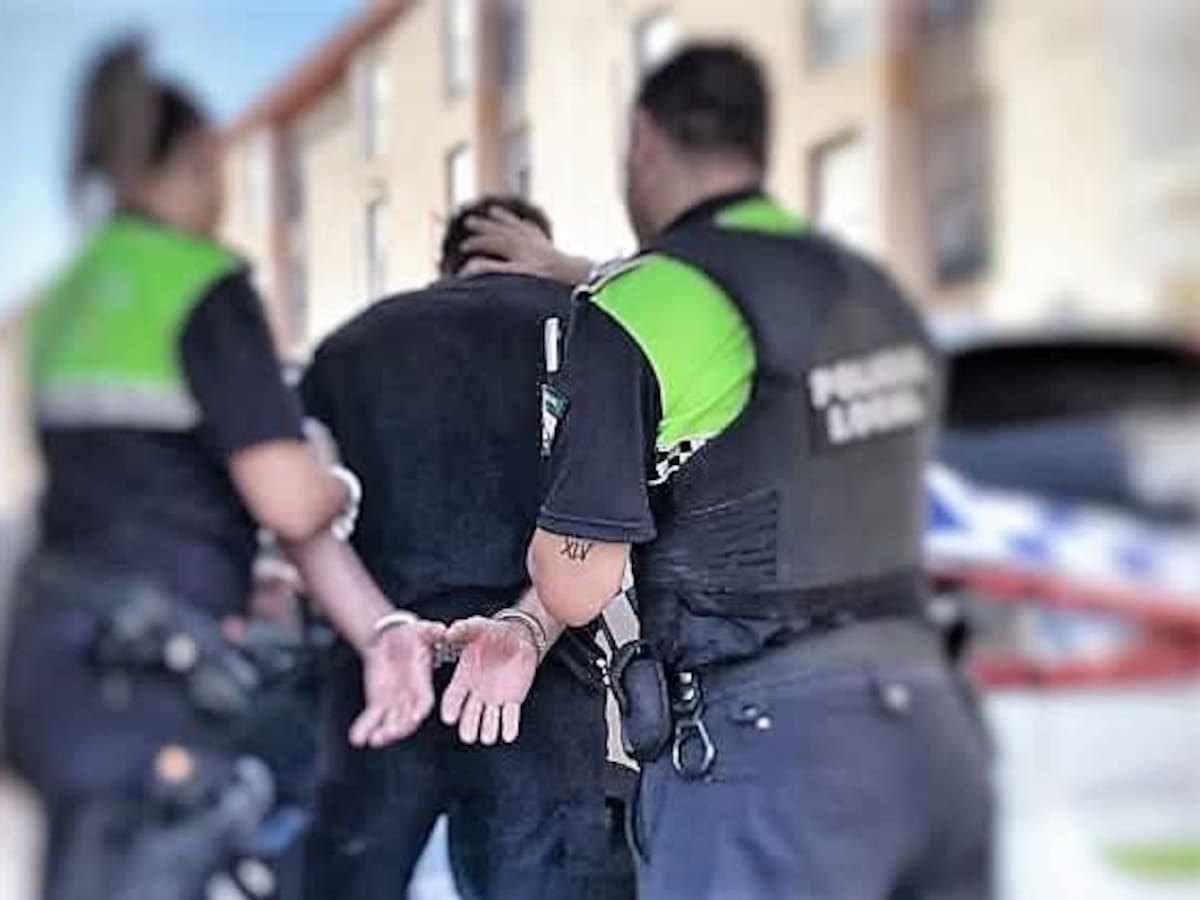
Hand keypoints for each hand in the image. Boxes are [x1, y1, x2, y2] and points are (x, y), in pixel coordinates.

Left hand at [349, 620, 445, 747]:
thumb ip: (432, 632)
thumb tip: (443, 630)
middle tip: (388, 734)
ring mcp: (394, 703)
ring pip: (390, 723)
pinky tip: (357, 738)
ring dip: (383, 733)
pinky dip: (365, 729)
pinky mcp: (378, 703)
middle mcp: (410, 698)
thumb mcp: (422, 631)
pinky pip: (372, 719)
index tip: (416, 717)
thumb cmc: (412, 635)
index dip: (420, 709)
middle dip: (399, 728)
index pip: (424, 702)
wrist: (392, 640)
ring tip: (373, 740)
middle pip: (407, 720)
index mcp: (422, 684)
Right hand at [440, 616, 539, 744]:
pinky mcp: (513, 700)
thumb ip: (464, 629)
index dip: (451, 707)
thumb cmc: (495, 632)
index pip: (453, 697)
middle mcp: (476, 692)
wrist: (520, 636)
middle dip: (469, 726)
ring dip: (488, 729)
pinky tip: (507, 735)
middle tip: (468, 736)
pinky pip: (510, 716)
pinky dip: (509, 726)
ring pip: (489, 719)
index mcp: (463, 677)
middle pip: (469, 714)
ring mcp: (494, 698)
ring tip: (487, 737)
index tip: (449, 718)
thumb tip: (448, 632)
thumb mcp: (478, 627)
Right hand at [460, 206, 591, 283]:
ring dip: (502, 218)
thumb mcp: (515, 274)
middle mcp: (522, 237)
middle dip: (483, 225)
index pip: (488, 241)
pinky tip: (523, 224)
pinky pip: (531, 229)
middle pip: (498, 228)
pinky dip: (523, 225)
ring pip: (514, 224)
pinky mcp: (545, 243)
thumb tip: (471, 266)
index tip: (462, 247)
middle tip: (468, 221)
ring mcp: (534, 238)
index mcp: (512, 245)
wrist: (571, 272)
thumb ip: (493, 269)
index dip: (474, 243)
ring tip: (493, 211)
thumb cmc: (543, 276)